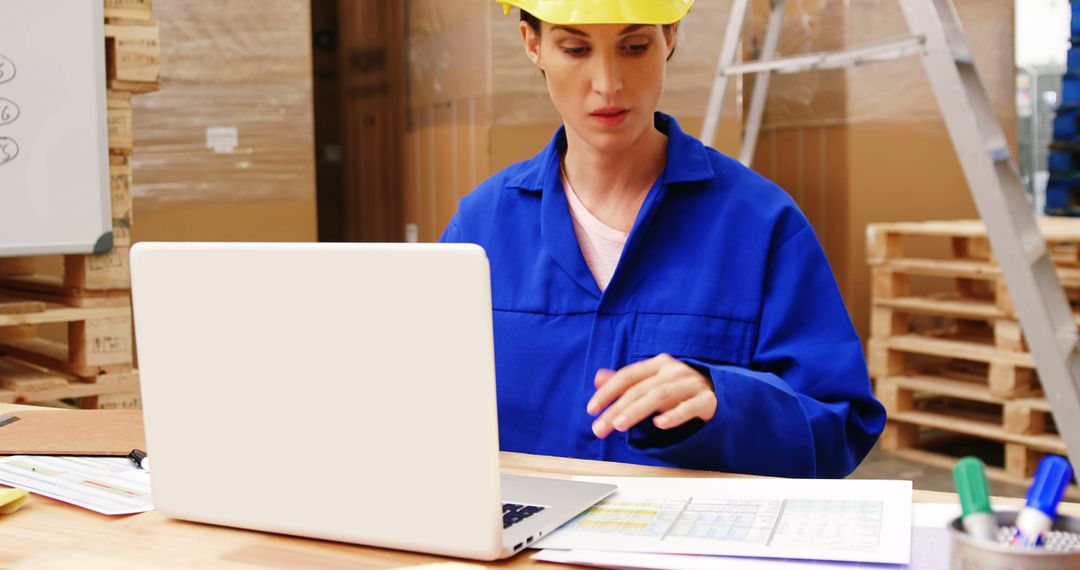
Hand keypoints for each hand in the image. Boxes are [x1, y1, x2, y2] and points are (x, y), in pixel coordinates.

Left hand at [586, 354, 716, 438]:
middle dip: (616, 409)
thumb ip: (627, 381)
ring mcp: (692, 384)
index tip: (591, 409)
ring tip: (620, 426)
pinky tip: (659, 424)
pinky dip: (674, 415)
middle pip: (640, 389)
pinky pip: (690, 406)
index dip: (607, 392)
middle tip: (600, 428)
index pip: (627, 375)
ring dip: (637, 411)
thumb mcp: (653, 381)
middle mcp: (674, 370)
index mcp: (658, 364)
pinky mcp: (708, 400)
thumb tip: (598, 377)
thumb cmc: (680, 389)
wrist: (721, 392)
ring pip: (660, 395)